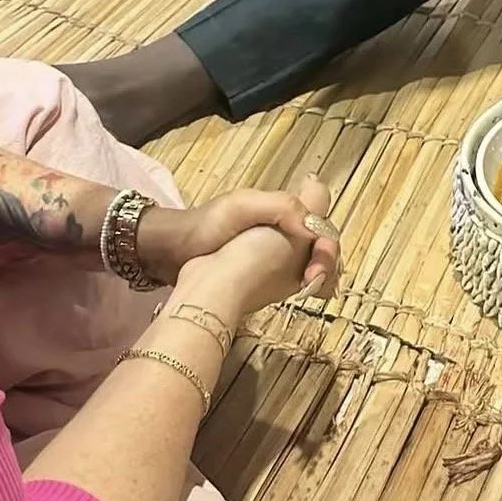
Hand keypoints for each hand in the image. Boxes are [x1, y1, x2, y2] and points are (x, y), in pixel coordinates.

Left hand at [177, 177, 338, 315]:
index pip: (323, 223)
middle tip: (315, 282)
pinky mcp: (270, 277)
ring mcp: (279, 256)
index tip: (318, 261)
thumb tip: (313, 229)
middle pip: (324, 245)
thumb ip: (281, 207)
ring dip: (323, 275)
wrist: (172, 252)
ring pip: (316, 263)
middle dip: (328, 263)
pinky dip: (312, 285)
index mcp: (283, 211)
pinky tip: (306, 294)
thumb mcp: (242, 206)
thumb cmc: (206, 226)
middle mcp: (286, 232)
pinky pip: (301, 278)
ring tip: (314, 288)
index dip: (326, 242)